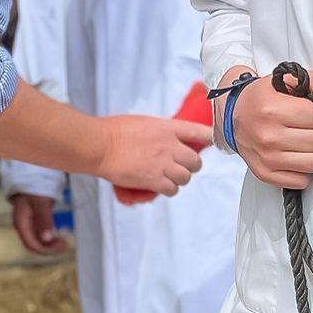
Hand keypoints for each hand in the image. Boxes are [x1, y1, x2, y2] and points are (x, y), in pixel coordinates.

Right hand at [9, 194, 67, 255]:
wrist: (31, 179)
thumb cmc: (34, 189)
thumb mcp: (41, 203)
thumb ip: (44, 220)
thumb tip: (47, 239)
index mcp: (21, 224)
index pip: (31, 244)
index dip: (45, 249)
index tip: (60, 246)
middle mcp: (23, 227)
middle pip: (34, 246)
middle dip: (49, 249)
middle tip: (64, 245)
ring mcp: (28, 226)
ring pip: (38, 242)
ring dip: (50, 245)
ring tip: (63, 243)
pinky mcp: (34, 224)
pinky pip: (41, 236)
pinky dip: (49, 239)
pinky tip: (58, 238)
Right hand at [92, 116, 210, 196]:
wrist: (100, 145)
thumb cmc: (115, 130)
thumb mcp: (144, 123)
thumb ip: (160, 131)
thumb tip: (167, 138)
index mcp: (167, 128)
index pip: (199, 132)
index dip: (209, 138)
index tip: (212, 142)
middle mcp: (169, 146)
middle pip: (196, 161)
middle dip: (192, 165)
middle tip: (184, 166)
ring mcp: (162, 164)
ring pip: (186, 177)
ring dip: (181, 179)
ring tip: (171, 177)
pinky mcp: (153, 180)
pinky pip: (172, 190)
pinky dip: (169, 190)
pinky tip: (162, 187)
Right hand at [230, 67, 312, 189]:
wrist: (233, 116)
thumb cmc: (262, 99)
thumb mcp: (285, 80)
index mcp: (272, 110)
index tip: (308, 112)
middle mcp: (268, 136)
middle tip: (305, 128)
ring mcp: (266, 158)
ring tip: (302, 142)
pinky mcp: (265, 174)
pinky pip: (301, 181)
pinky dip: (302, 171)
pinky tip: (294, 156)